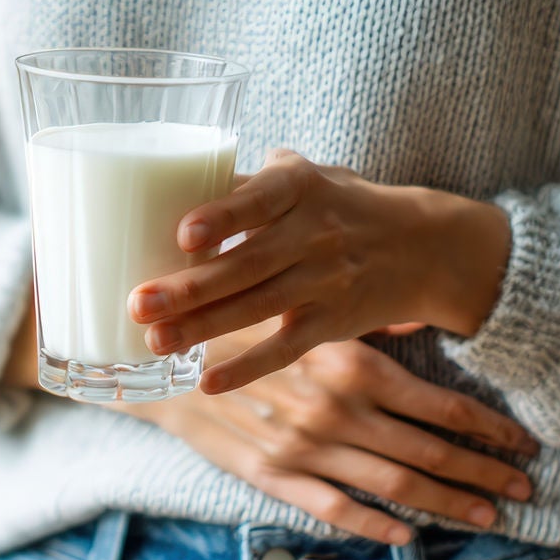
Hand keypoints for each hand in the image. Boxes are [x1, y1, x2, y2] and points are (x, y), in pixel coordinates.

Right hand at [123, 329, 538, 544]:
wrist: (159, 356)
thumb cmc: (238, 319)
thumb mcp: (303, 305)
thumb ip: (360, 318)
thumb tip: (413, 317)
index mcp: (352, 365)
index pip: (441, 404)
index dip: (489, 429)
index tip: (524, 444)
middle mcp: (337, 412)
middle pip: (431, 452)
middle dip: (484, 473)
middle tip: (526, 489)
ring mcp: (307, 449)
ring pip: (394, 485)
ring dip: (447, 504)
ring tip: (487, 516)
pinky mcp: (274, 476)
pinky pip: (336, 509)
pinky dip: (377, 525)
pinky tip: (409, 535)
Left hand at [128, 150, 511, 393]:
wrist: (421, 247)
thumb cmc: (339, 204)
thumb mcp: (306, 177)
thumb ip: (247, 181)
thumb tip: (170, 177)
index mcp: (300, 188)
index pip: (259, 200)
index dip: (223, 216)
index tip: (183, 233)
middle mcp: (313, 234)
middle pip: (246, 264)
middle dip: (190, 287)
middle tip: (138, 302)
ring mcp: (324, 281)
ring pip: (257, 308)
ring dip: (203, 327)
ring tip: (153, 340)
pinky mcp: (331, 322)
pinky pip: (285, 349)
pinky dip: (248, 368)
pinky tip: (207, 382)